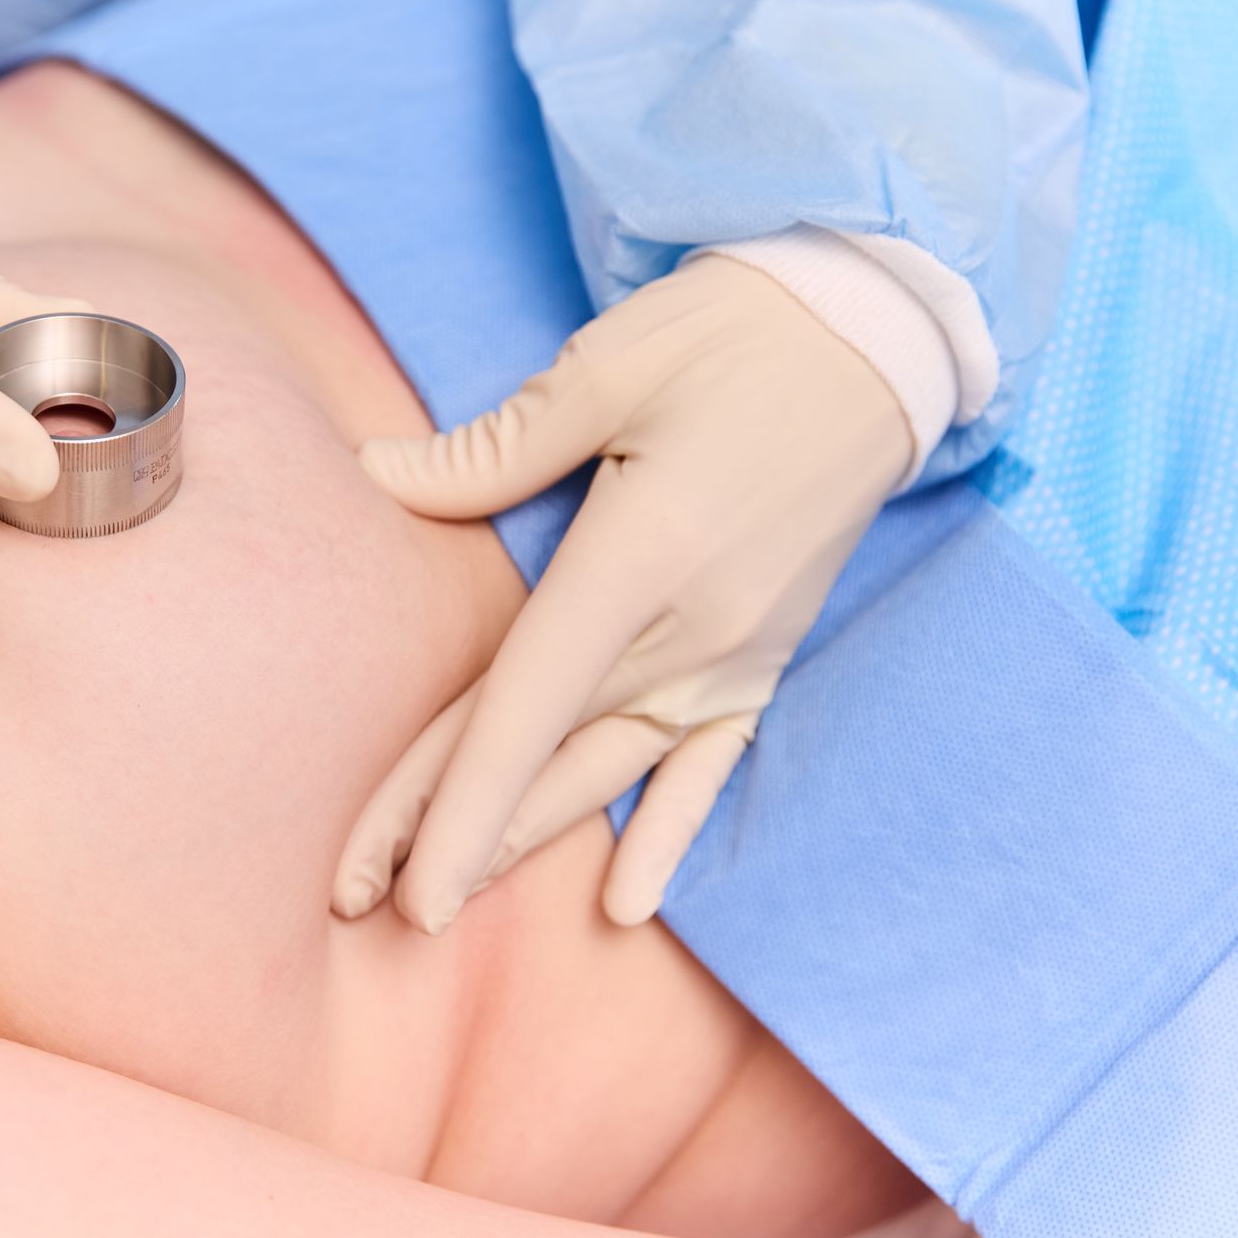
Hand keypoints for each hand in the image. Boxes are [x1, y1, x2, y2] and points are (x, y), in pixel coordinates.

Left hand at [332, 255, 911, 929]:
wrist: (876, 331)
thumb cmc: (736, 332)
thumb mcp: (607, 366)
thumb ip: (493, 448)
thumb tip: (378, 474)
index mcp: (641, 554)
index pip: (526, 705)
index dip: (455, 801)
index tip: (402, 882)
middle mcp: (693, 627)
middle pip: (545, 750)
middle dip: (452, 832)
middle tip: (361, 898)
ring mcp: (736, 651)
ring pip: (611, 769)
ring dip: (527, 840)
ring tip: (445, 902)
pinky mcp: (764, 655)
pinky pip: (709, 764)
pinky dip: (669, 834)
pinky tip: (628, 906)